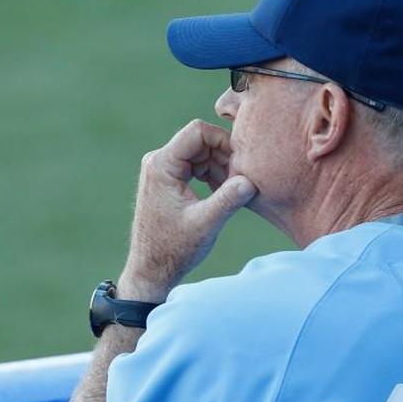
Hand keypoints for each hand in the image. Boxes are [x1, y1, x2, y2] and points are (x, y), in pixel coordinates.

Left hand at [120, 120, 255, 301]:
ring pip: (200, 153)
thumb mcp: (206, 224)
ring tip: (234, 190)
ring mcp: (162, 170)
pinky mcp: (168, 180)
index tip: (241, 163)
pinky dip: (212, 175)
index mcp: (162, 165)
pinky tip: (223, 194)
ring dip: (220, 167)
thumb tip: (250, 180)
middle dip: (224, 156)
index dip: (224, 142)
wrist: (152, 270)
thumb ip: (228, 200)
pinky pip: (195, 166)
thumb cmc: (174, 250)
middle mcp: (158, 161)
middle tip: (241, 180)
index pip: (198, 131)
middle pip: (200, 141)